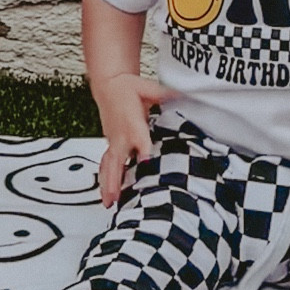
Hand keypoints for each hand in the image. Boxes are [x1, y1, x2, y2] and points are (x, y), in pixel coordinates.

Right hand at [92, 73, 172, 203]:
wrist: (109, 85)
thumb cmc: (129, 88)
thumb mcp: (149, 88)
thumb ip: (166, 95)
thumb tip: (184, 93)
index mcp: (132, 122)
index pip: (138, 138)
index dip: (142, 150)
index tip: (146, 162)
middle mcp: (121, 135)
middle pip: (118, 160)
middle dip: (117, 179)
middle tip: (118, 197)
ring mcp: (114, 142)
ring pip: (109, 166)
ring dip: (109, 185)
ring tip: (110, 203)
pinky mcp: (111, 145)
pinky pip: (106, 165)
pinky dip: (105, 181)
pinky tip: (107, 196)